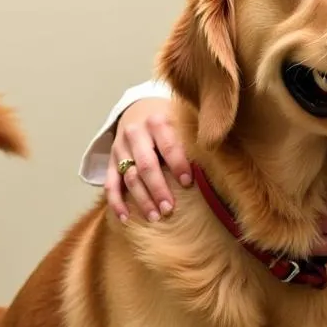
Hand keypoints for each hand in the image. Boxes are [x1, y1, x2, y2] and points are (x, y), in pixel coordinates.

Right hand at [106, 98, 191, 222]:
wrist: (139, 109)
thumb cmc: (169, 121)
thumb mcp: (180, 121)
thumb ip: (192, 138)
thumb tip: (216, 164)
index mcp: (157, 121)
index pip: (169, 146)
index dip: (178, 165)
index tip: (188, 183)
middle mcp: (136, 133)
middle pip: (146, 164)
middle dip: (158, 188)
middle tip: (169, 208)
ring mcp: (120, 147)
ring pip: (129, 176)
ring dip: (141, 198)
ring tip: (154, 217)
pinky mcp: (110, 160)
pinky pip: (110, 183)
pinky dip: (116, 202)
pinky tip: (124, 217)